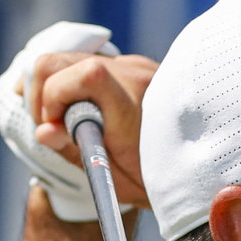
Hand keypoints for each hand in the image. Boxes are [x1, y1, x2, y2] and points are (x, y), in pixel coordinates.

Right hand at [0, 22, 156, 217]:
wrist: (199, 169)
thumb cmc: (158, 183)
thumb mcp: (116, 181)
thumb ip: (77, 154)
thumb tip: (42, 132)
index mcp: (134, 108)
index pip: (87, 75)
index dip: (54, 96)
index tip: (53, 127)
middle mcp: (136, 77)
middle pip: (61, 61)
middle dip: (41, 92)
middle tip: (47, 126)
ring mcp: (135, 66)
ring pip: (69, 58)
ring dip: (52, 86)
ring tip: (57, 120)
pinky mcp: (132, 65)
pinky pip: (86, 62)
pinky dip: (69, 81)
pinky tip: (68, 105)